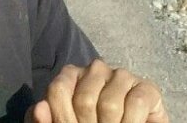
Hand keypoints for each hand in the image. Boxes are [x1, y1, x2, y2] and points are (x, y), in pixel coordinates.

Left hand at [24, 59, 168, 122]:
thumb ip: (46, 121)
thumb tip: (39, 108)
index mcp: (70, 76)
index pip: (58, 91)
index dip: (63, 117)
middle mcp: (95, 69)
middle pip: (83, 100)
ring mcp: (122, 76)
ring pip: (109, 105)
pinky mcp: (147, 88)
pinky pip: (137, 104)